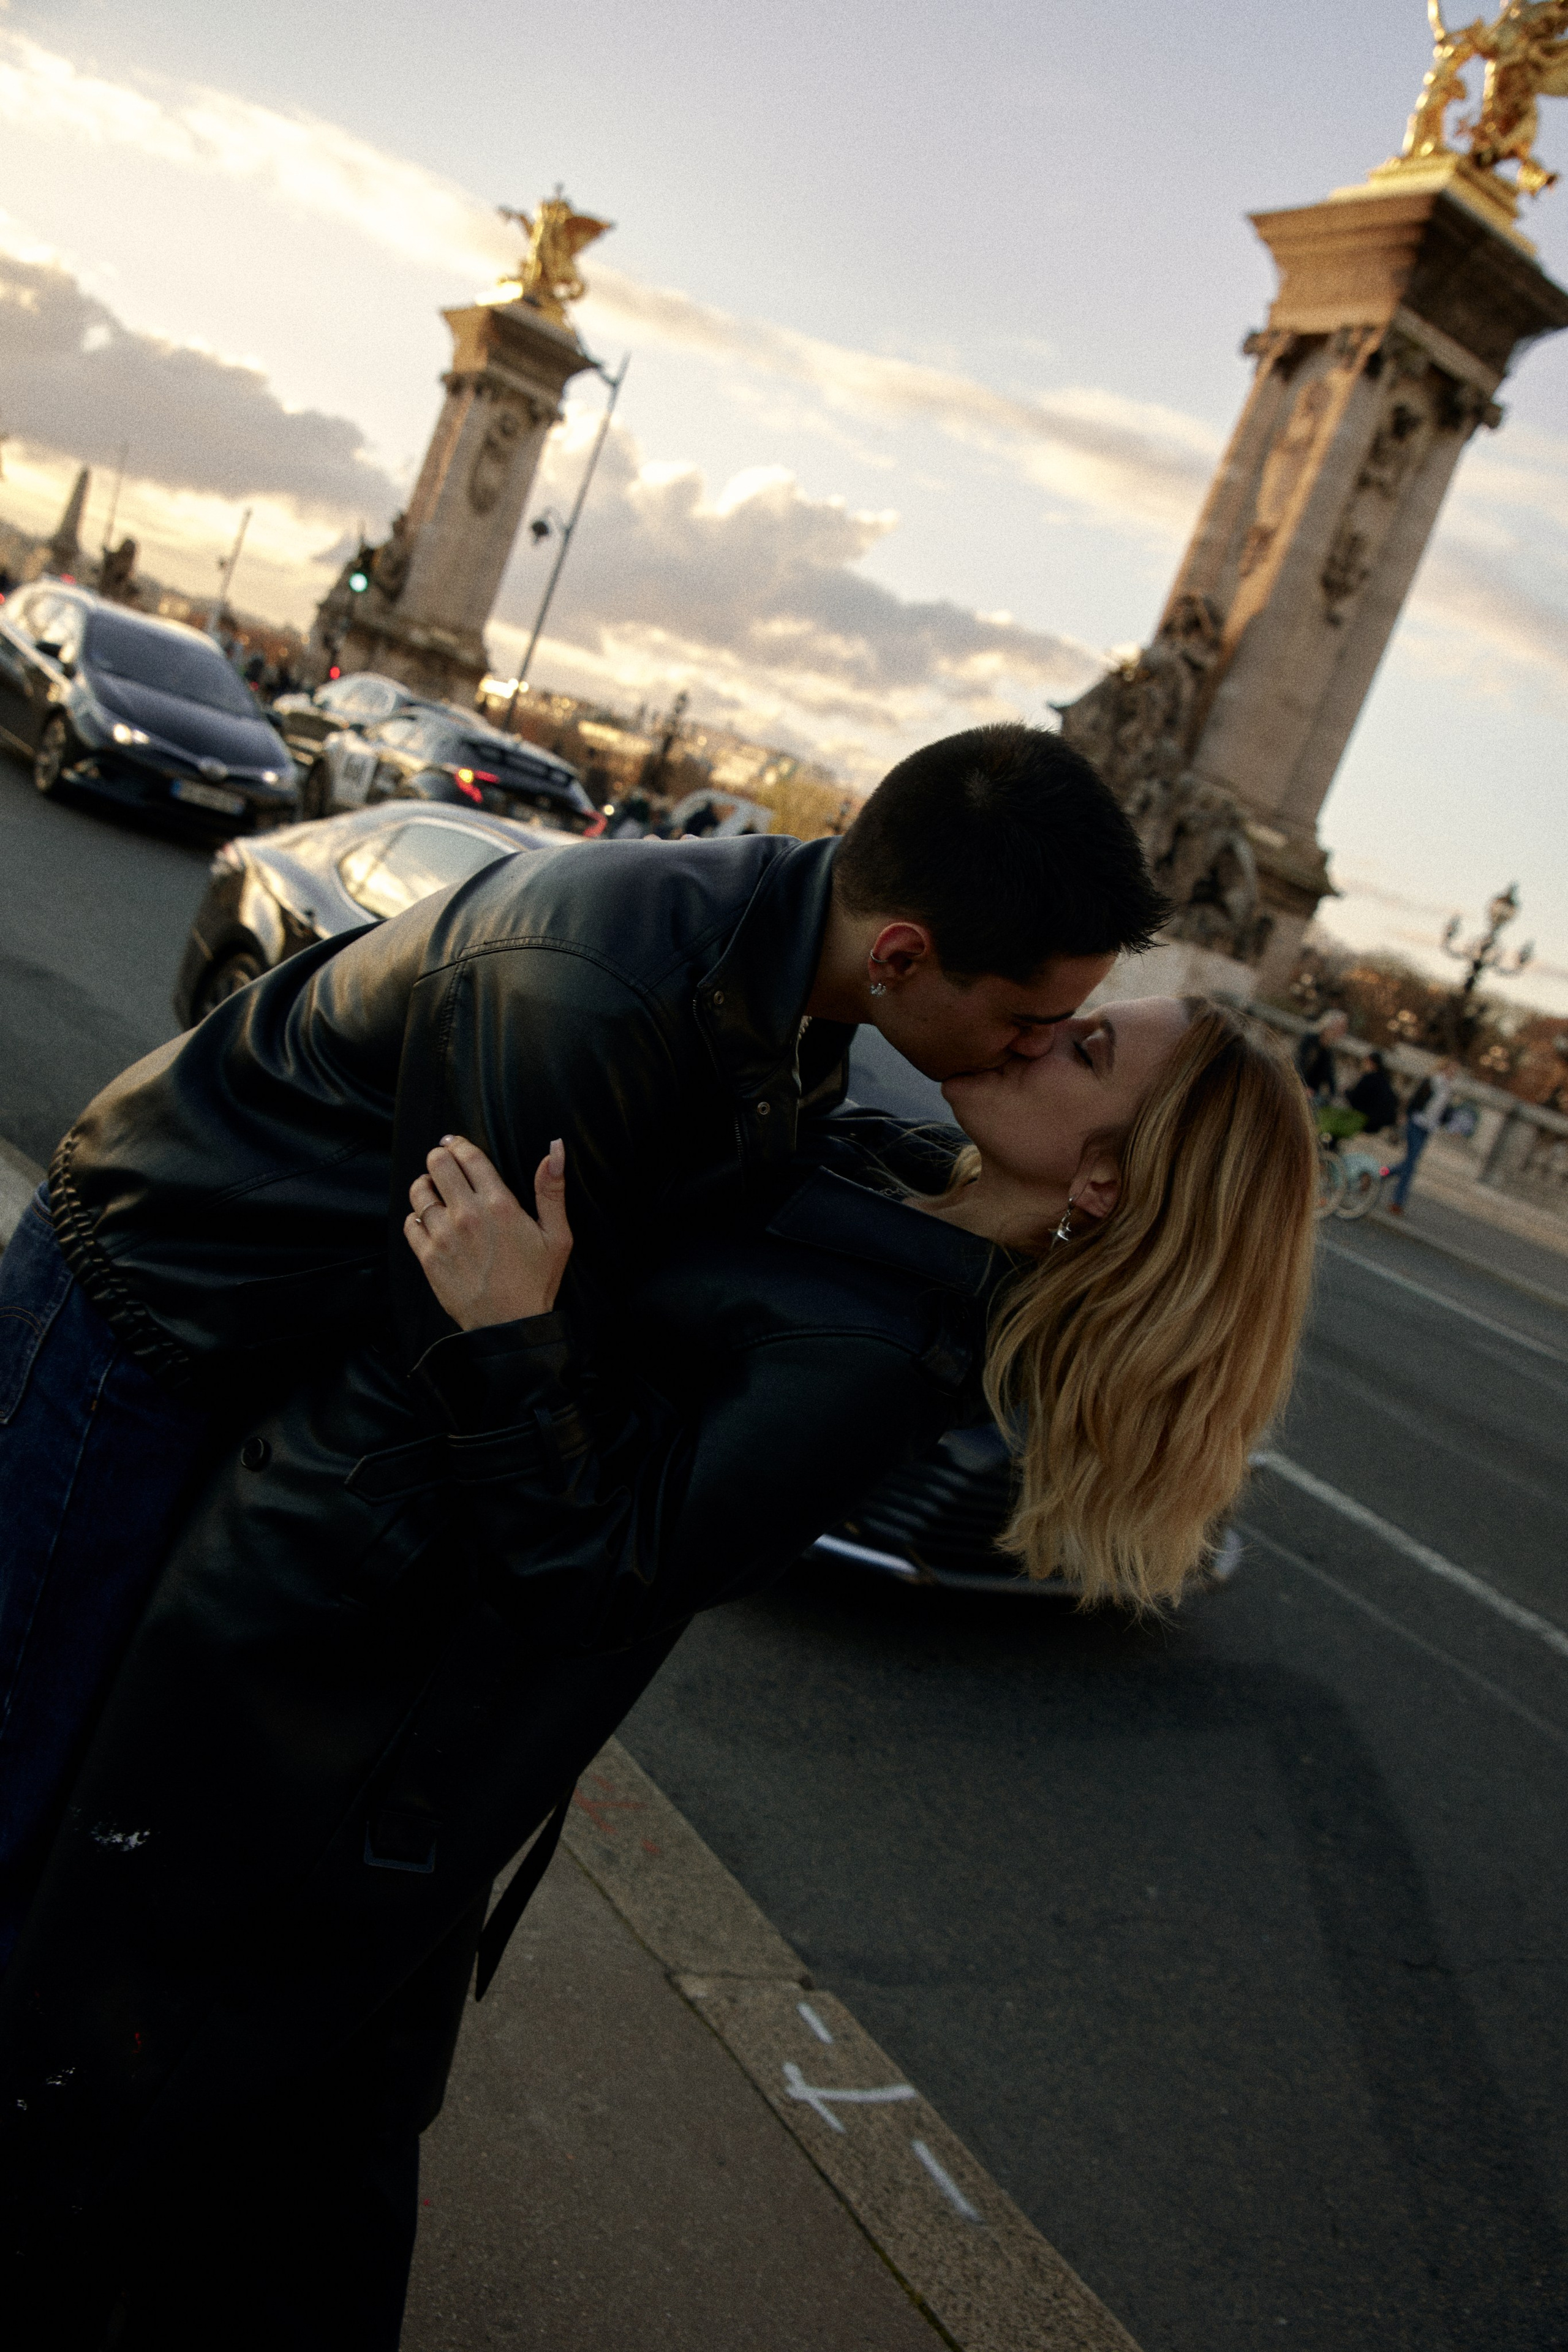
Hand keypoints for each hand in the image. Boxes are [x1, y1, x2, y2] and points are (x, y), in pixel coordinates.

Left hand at [405, 1135, 571, 1329]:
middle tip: (444, 1164)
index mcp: (499, 1205)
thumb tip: (556, 1148)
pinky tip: (430, 1222)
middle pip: (437, 1164)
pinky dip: (416, 1217)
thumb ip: (552, 1189)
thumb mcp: (557, 1235)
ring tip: (435, 1191)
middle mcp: (467, 1215)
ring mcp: (443, 1236)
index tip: (454, 1143)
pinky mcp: (427, 1257)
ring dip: (426, 1185)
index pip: (468, 1156)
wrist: (509, 1325)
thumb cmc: (536, 1281)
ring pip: (419, 1191)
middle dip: (439, 1158)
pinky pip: (409, 1223)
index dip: (458, 1143)